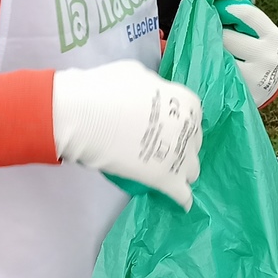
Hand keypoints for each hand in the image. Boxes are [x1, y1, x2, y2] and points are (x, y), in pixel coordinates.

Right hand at [52, 60, 203, 210]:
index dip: (176, 124)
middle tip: (158, 147)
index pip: (192, 118)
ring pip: (191, 169)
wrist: (86, 115)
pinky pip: (183, 196)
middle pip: (192, 143)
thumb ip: (152, 89)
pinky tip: (179, 202)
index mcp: (186, 103)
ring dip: (180, 170)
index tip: (162, 127)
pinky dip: (181, 199)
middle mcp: (189, 129)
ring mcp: (180, 157)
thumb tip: (149, 98)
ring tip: (163, 171)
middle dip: (179, 145)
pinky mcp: (167, 181)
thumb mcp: (136, 75)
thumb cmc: (106, 89)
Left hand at [221, 2, 277, 107]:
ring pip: (220, 54)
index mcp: (272, 35)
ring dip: (211, 50)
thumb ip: (245, 19)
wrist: (267, 87)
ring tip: (212, 50)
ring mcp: (254, 75)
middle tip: (211, 32)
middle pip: (227, 36)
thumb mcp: (260, 35)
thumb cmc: (258, 52)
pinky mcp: (240, 89)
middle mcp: (266, 55)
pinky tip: (212, 63)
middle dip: (216, 32)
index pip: (248, 14)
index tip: (213, 6)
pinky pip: (218, 71)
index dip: (226, 8)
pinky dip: (212, 65)